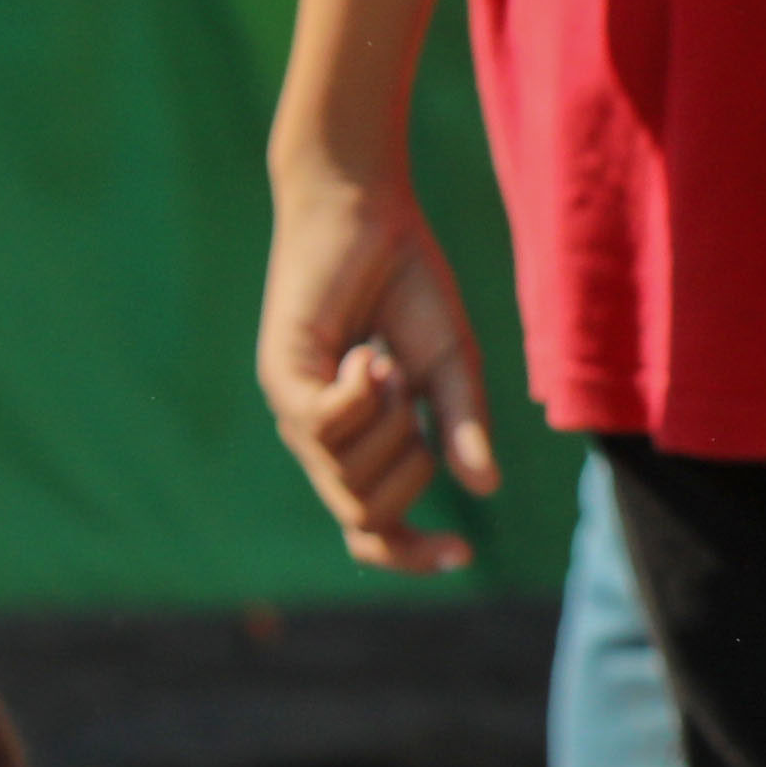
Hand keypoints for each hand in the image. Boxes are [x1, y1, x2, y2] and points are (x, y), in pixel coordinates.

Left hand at [259, 159, 500, 572]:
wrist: (366, 211)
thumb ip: (461, 425)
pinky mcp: (281, 377)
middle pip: (365, 515)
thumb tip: (484, 489)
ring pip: (346, 474)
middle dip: (412, 469)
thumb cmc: (405, 283)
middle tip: (414, 393)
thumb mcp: (450, 363)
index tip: (463, 554)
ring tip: (384, 360)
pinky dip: (361, 397)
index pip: (370, 531)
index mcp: (360, 442)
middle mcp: (319, 437)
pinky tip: (368, 355)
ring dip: (388, 425)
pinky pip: (322, 426)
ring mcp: (294, 410)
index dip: (411, 554)